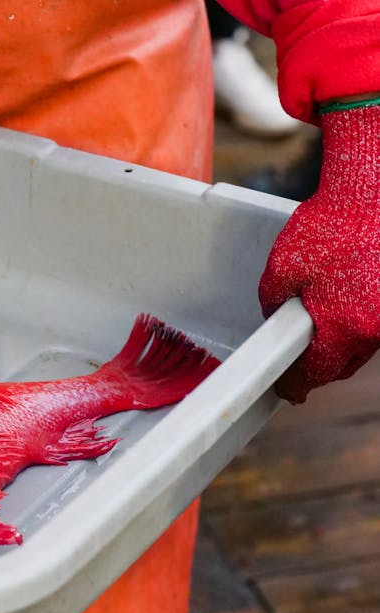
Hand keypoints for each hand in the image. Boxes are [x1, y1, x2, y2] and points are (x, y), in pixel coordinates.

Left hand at [259, 100, 379, 402]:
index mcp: (345, 326)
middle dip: (320, 365)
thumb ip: (274, 303)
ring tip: (321, 321)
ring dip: (342, 341)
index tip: (288, 391)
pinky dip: (359, 320)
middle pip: (343, 363)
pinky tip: (345, 302)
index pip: (317, 372)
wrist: (371, 190)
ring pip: (363, 344)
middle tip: (299, 361)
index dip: (297, 384)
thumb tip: (275, 319)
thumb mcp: (281, 270)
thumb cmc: (327, 227)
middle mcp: (376, 327)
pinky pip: (375, 321)